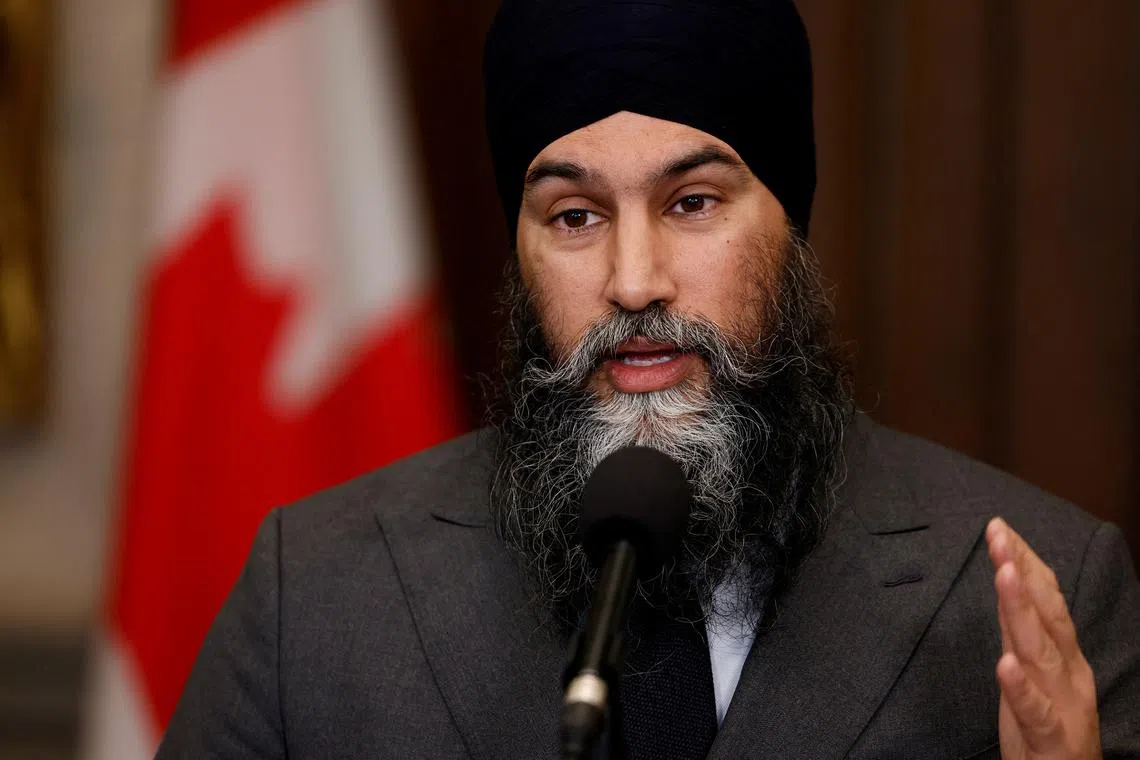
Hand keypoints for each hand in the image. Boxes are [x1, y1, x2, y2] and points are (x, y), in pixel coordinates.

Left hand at [986, 517, 1100, 759]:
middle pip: (1045, 615)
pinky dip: (1020, 687)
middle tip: (998, 535)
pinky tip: (1005, 664)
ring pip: (1040, 652)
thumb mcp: (1034, 668)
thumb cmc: (1049, 724)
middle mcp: (1067, 672)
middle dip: (1021, 571)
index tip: (1000, 528)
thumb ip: (1021, 628)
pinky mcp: (1050, 737)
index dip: (1025, 562)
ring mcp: (1061, 703)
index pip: (1047, 598)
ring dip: (1021, 611)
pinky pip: (1035, 711)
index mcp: (1065, 654)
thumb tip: (1008, 580)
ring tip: (1004, 575)